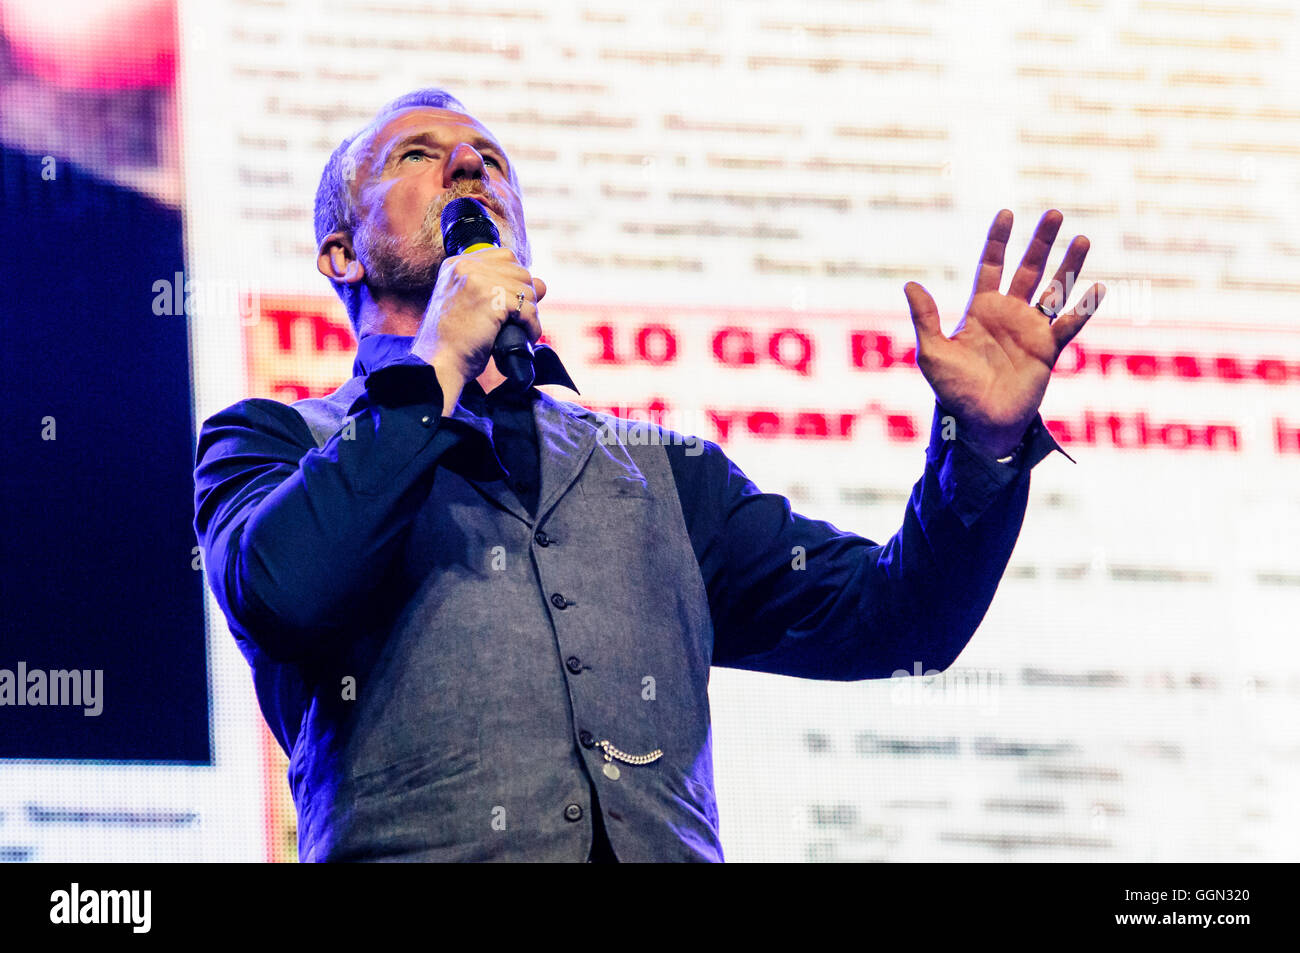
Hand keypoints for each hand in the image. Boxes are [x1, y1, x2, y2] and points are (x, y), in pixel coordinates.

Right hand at [410, 246, 546, 412]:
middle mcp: (465, 266)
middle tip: (519, 321)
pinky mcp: (491, 298)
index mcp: (456, 264)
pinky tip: (526, 337)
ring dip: (530, 314)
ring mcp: (478, 280)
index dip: (516, 280)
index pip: (505, 257)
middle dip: (526, 298)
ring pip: (528, 290)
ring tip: (522, 331)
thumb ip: (501, 288)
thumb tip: (542, 284)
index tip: (513, 303)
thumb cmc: (454, 341)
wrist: (439, 363)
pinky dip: (532, 326)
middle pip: (520, 272)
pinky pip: (527, 309)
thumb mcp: (474, 306)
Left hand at [903, 209, 1103, 457]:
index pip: (991, 266)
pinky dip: (1083, 308)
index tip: (1007, 213)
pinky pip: (1069, 325)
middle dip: (1041, 242)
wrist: (978, 423)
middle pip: (1028, 270)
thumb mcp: (932, 352)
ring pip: (1054, 290)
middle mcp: (1008, 315)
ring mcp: (1030, 331)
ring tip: (1082, 239)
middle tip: (1054, 213)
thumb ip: (925, 318)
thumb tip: (910, 284)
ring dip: (1068, 266)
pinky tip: (1098, 288)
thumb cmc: (952, 390)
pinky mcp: (1048, 351)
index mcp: (980, 310)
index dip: (998, 241)